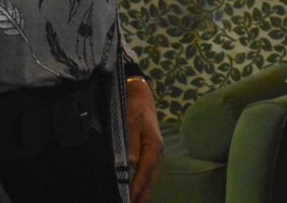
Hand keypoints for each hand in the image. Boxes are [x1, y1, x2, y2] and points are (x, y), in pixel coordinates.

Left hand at [125, 78, 162, 202]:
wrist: (139, 94)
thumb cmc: (134, 107)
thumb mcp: (131, 121)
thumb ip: (131, 141)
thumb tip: (130, 163)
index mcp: (154, 145)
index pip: (145, 170)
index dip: (137, 186)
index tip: (129, 199)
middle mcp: (157, 151)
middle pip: (151, 178)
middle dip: (142, 194)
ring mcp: (156, 152)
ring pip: (151, 177)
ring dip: (143, 191)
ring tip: (133, 202)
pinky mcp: (151, 151)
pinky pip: (149, 172)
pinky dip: (144, 183)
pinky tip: (137, 190)